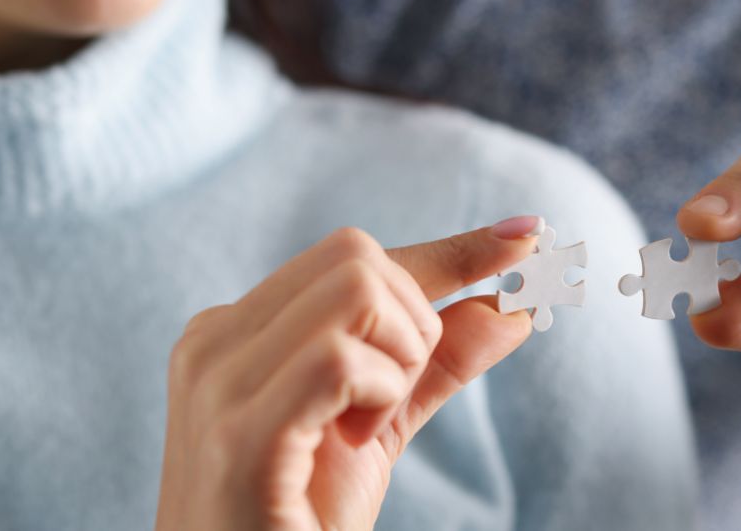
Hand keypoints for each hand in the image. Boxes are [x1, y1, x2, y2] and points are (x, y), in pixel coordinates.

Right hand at [155, 220, 541, 530]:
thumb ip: (437, 361)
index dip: (450, 250)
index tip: (526, 237)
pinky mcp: (239, 434)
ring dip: (400, 360)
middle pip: (358, 257)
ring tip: (367, 425)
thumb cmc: (303, 518)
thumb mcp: (381, 426)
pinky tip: (355, 439)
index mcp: (236, 330)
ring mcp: (217, 384)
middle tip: (393, 398)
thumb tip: (513, 303)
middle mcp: (214, 340)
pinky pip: (341, 360)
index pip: (355, 257)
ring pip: (357, 292)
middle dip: (415, 322)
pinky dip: (380, 394)